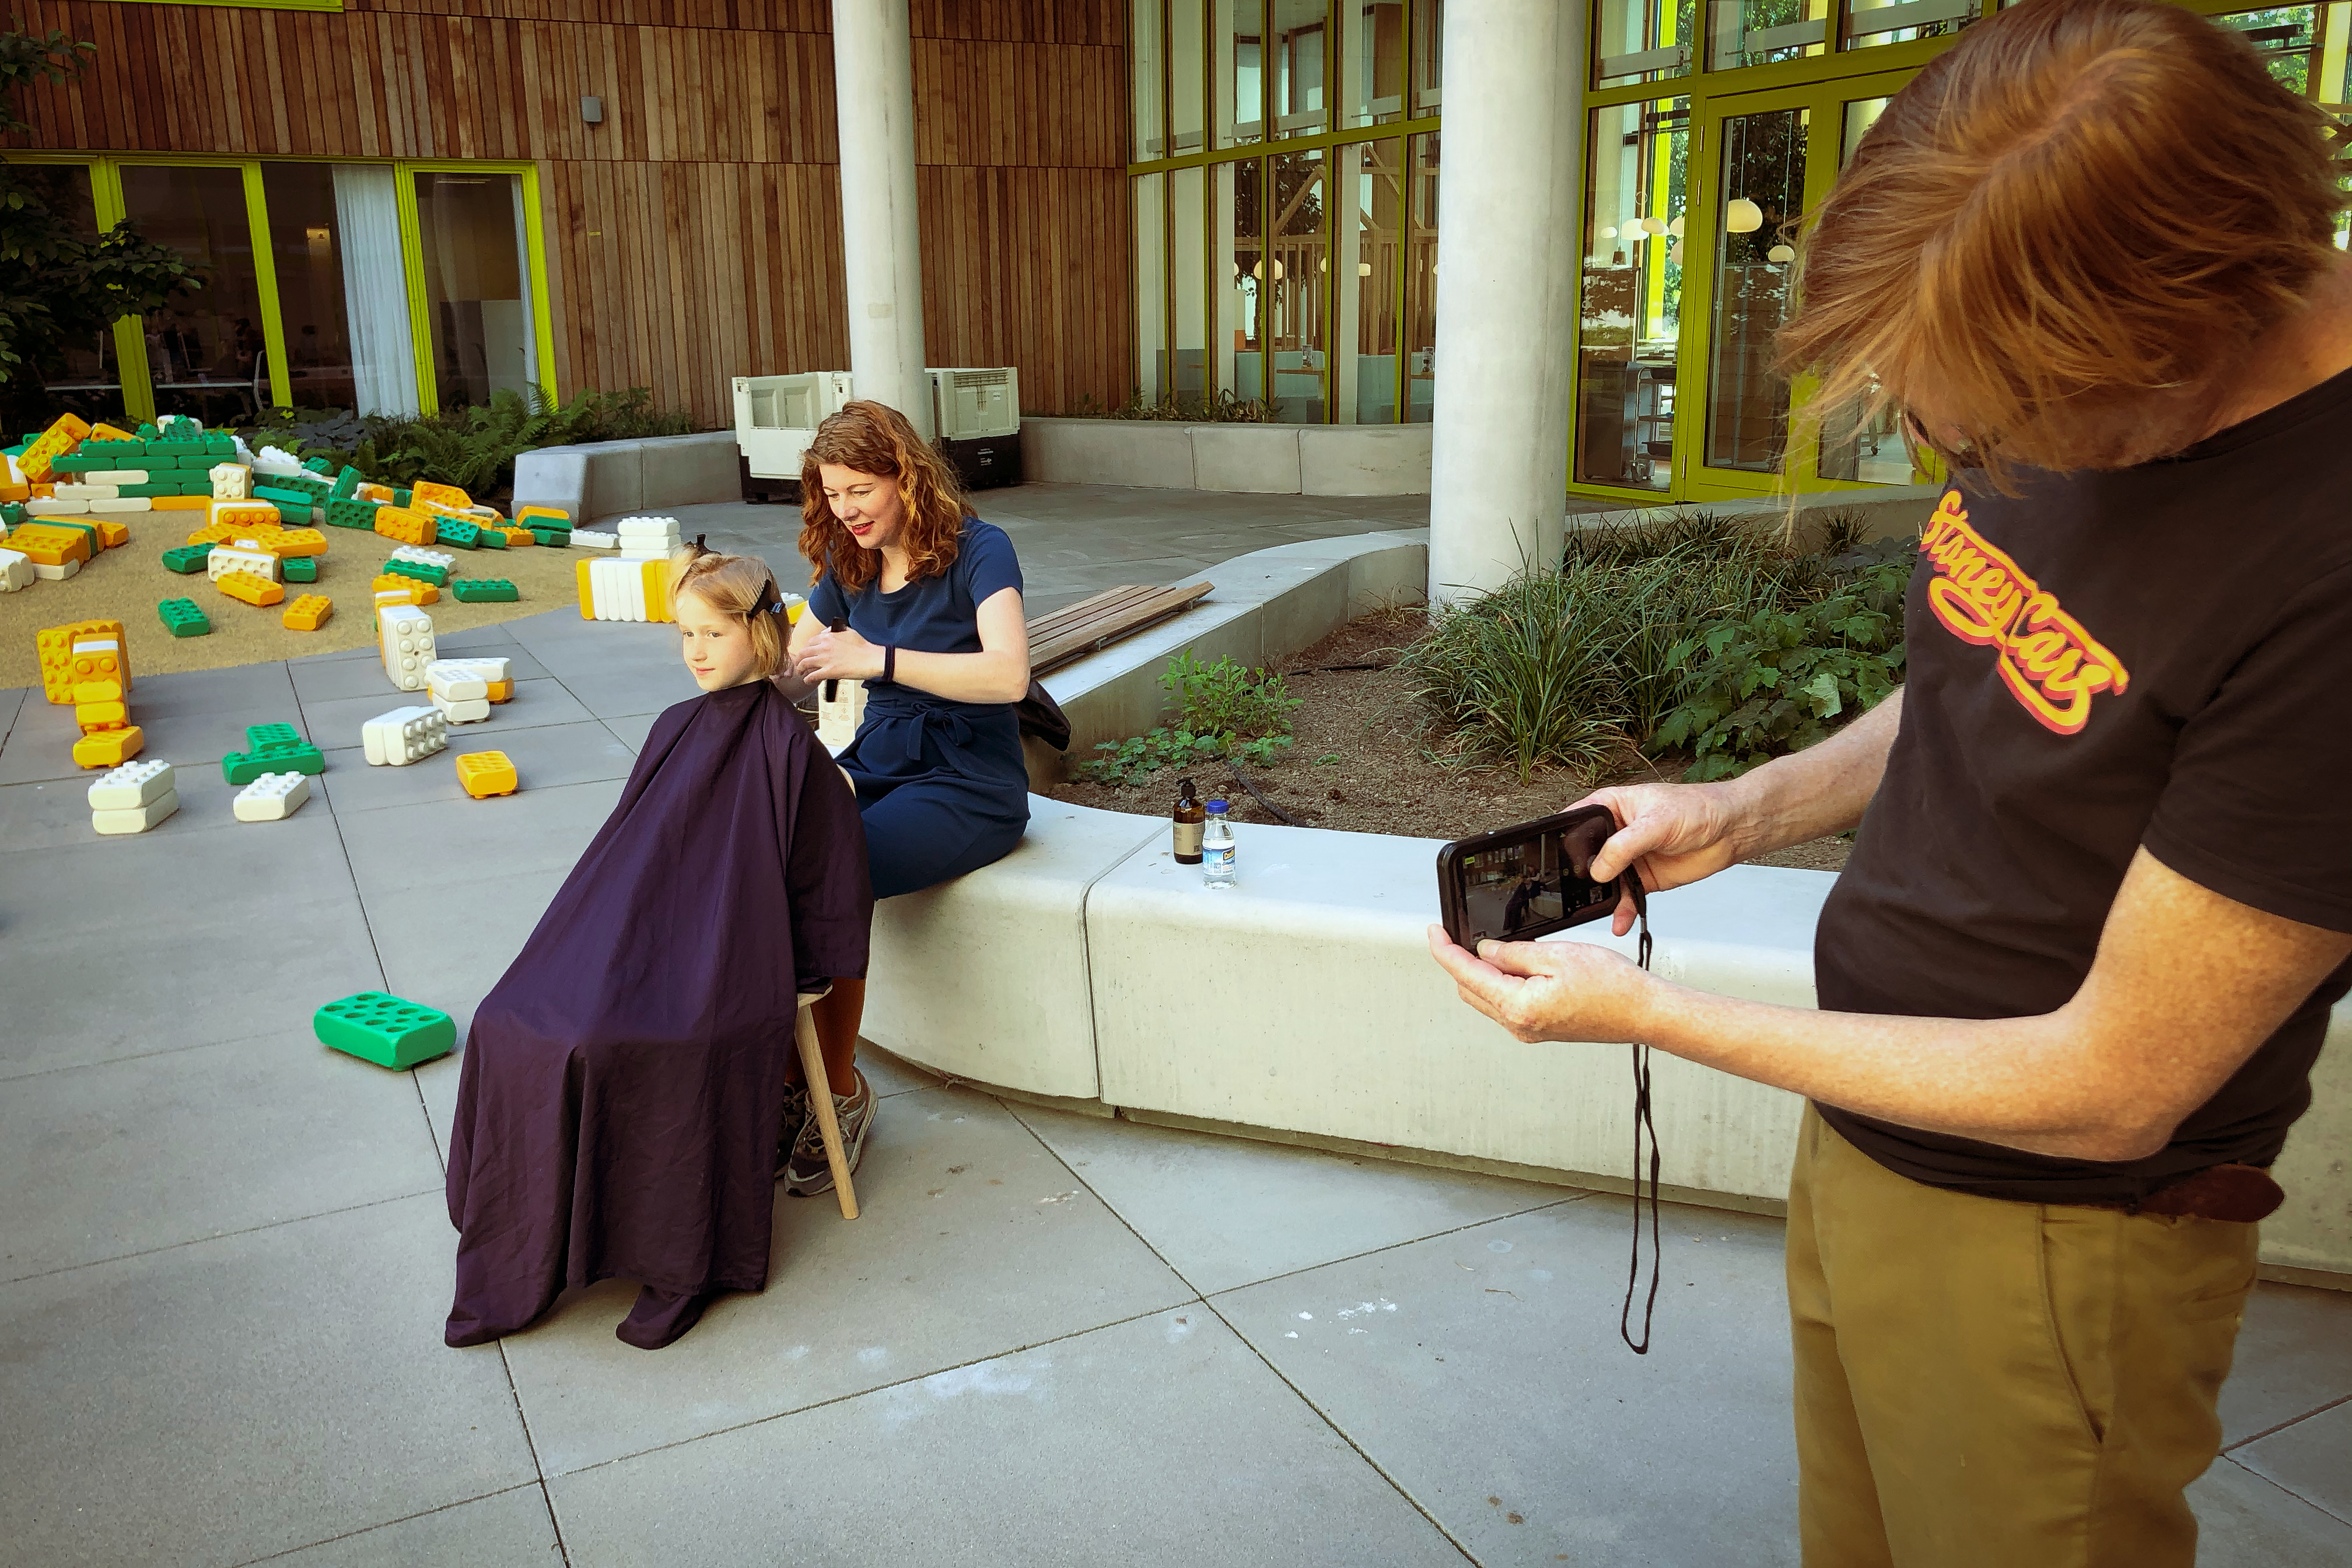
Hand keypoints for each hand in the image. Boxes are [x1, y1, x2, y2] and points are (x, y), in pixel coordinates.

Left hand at [792, 625, 884, 687]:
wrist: (872, 658)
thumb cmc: (863, 646)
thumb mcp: (848, 631)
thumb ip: (835, 631)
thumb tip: (828, 632)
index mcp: (828, 636)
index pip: (809, 642)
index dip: (806, 648)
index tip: (806, 653)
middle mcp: (824, 646)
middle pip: (803, 652)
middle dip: (799, 659)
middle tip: (799, 663)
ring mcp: (826, 659)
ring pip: (805, 663)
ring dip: (800, 668)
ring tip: (801, 672)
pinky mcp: (829, 671)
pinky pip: (812, 675)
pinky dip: (808, 678)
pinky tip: (807, 680)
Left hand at [1426, 925, 1656, 1044]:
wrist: (1643, 1012)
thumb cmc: (1613, 987)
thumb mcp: (1556, 954)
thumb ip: (1513, 953)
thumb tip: (1485, 951)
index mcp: (1517, 1007)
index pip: (1465, 974)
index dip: (1444, 949)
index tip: (1434, 931)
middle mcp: (1518, 1025)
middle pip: (1470, 989)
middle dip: (1462, 961)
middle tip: (1465, 933)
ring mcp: (1529, 1031)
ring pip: (1488, 997)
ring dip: (1484, 972)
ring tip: (1504, 948)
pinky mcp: (1540, 1029)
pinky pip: (1508, 1004)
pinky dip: (1504, 983)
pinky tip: (1521, 965)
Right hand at [1570, 781, 1747, 935]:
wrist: (1731, 830)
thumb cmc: (1697, 808)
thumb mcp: (1656, 822)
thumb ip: (1623, 846)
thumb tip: (1598, 869)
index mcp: (1609, 807)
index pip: (1576, 823)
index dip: (1565, 842)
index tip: (1560, 862)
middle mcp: (1614, 833)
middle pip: (1585, 856)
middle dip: (1579, 876)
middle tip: (1573, 894)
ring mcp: (1627, 858)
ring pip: (1603, 881)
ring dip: (1599, 898)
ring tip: (1596, 912)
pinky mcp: (1642, 879)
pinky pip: (1624, 898)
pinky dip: (1621, 911)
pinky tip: (1619, 921)